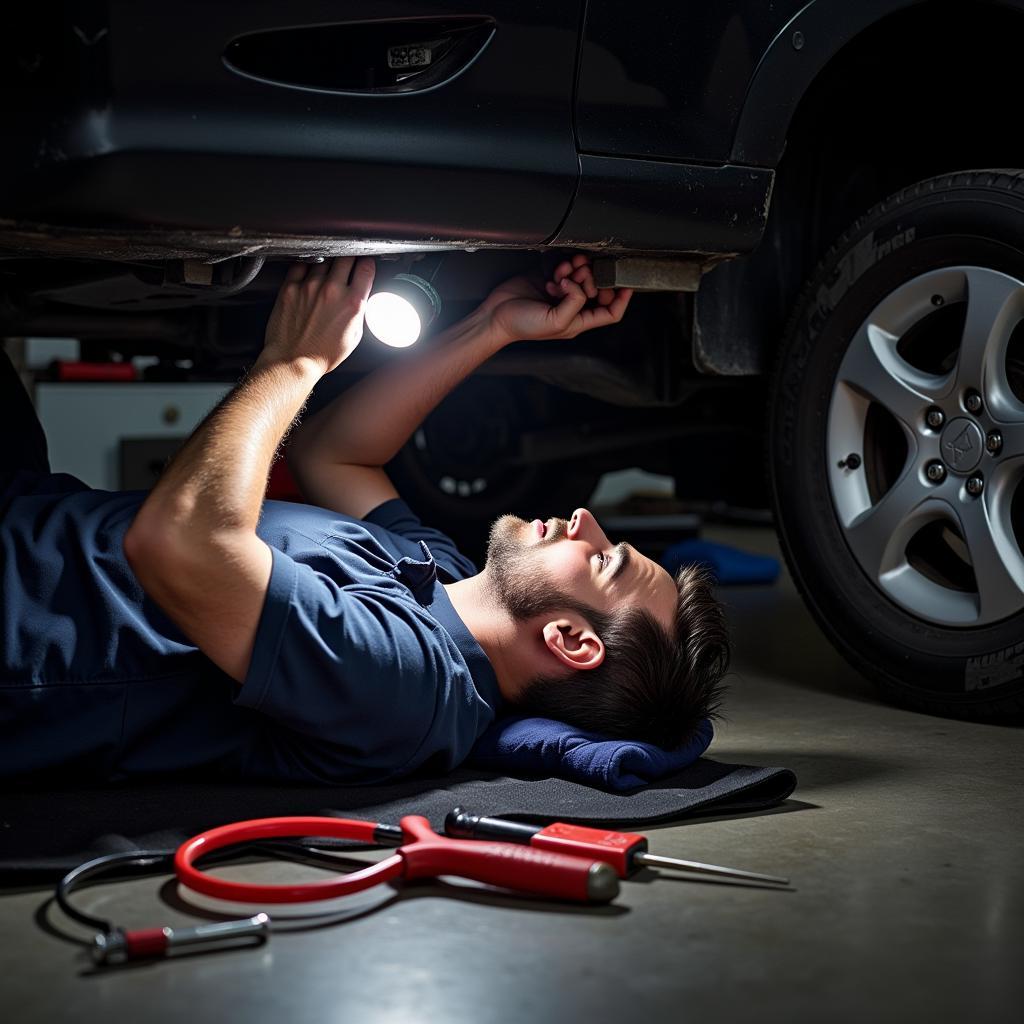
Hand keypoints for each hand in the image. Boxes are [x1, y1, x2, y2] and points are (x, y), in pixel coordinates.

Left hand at [261, 257, 375, 373]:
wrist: (293, 361)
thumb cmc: (322, 354)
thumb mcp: (354, 336)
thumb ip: (359, 311)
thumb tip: (360, 296)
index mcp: (352, 303)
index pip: (366, 268)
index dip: (368, 263)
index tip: (365, 264)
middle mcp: (332, 291)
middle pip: (347, 257)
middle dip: (350, 258)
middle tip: (348, 263)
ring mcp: (310, 286)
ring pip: (324, 259)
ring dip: (328, 262)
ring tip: (327, 273)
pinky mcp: (291, 287)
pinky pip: (301, 265)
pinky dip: (307, 266)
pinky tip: (309, 274)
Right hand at [481, 254, 631, 344]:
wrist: (496, 315)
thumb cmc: (522, 326)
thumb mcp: (556, 322)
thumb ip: (575, 303)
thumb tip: (579, 284)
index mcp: (578, 322)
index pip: (610, 313)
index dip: (621, 299)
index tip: (627, 284)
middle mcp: (572, 307)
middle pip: (597, 289)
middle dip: (593, 278)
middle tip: (582, 274)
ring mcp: (560, 292)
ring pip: (582, 275)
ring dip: (578, 269)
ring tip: (566, 271)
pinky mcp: (548, 279)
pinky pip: (565, 268)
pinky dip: (564, 266)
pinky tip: (556, 271)